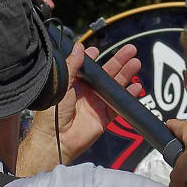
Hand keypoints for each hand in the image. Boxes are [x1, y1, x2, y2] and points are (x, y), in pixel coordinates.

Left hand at [51, 42, 143, 161]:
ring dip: (126, 74)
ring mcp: (96, 103)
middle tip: (130, 50)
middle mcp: (86, 92)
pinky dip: (128, 96)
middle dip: (118, 61)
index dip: (93, 59)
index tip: (97, 50)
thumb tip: (79, 47)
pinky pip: (119, 105)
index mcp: (74, 84)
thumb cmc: (51, 115)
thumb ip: (72, 66)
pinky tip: (136, 87)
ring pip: (115, 86)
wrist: (56, 139)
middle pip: (106, 74)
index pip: (88, 68)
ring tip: (135, 63)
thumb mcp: (61, 85)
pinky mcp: (104, 116)